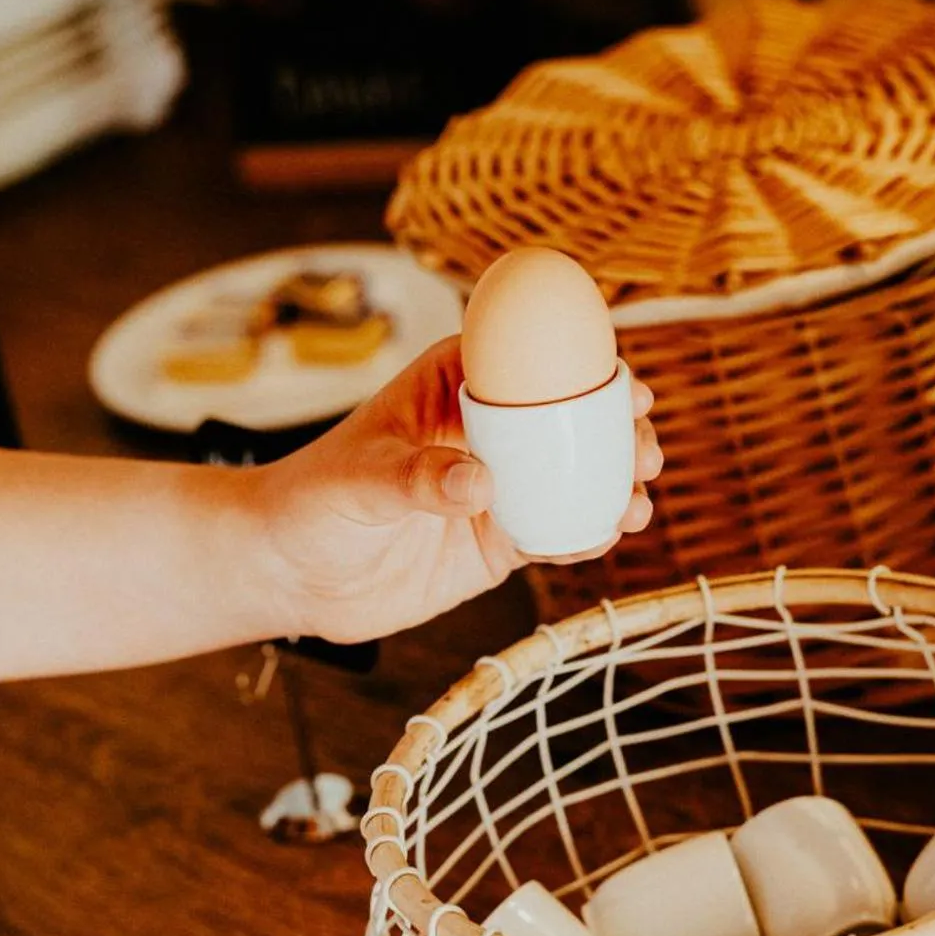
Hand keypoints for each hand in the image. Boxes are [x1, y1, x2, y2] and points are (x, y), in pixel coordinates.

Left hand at [248, 338, 662, 644]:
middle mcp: (480, 433)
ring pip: (571, 477)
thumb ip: (415, 479)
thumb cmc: (309, 503)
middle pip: (565, 420)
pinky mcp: (495, 542)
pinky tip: (609, 535)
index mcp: (449, 389)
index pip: (523, 361)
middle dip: (616, 429)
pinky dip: (587, 533)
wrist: (290, 574)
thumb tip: (478, 483)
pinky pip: (554, 532)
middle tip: (644, 448)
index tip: (625, 382)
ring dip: (614, 483)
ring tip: (638, 500)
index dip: (581, 366)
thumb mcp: (358, 481)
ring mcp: (494, 488)